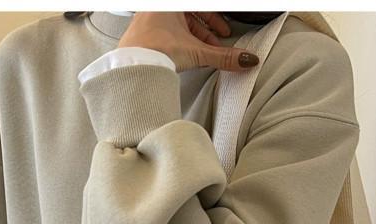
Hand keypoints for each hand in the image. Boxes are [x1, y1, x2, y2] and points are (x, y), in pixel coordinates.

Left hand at [118, 14, 258, 71]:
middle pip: (191, 14)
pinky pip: (165, 31)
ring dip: (193, 37)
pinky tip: (184, 54)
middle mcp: (160, 8)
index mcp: (172, 5)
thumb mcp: (196, 52)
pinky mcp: (142, 32)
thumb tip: (244, 59)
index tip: (224, 30)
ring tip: (202, 52)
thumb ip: (223, 57)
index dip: (216, 20)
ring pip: (178, 23)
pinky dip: (178, 41)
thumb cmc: (154, 50)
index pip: (202, 9)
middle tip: (217, 41)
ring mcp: (149, 18)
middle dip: (206, 31)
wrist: (131, 66)